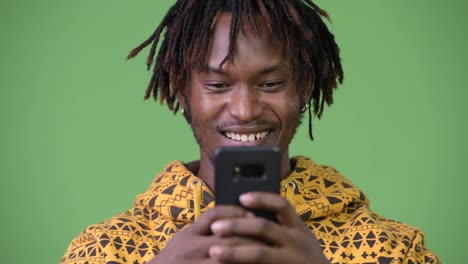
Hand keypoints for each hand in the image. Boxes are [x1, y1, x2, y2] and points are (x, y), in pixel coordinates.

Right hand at [148, 205, 259, 263]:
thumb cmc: (175, 257)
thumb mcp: (184, 237)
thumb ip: (204, 229)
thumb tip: (237, 218)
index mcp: (189, 234)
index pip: (213, 216)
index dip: (235, 213)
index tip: (252, 215)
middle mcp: (192, 248)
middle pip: (228, 239)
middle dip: (250, 237)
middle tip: (268, 237)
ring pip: (228, 259)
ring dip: (249, 255)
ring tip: (265, 252)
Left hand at [208, 192, 328, 263]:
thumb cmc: (303, 259)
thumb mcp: (300, 240)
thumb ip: (280, 229)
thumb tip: (245, 216)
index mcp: (299, 228)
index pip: (281, 205)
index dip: (261, 198)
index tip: (242, 197)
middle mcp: (297, 241)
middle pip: (264, 227)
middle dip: (237, 226)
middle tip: (215, 227)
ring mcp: (292, 260)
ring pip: (260, 253)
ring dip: (234, 251)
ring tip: (214, 251)